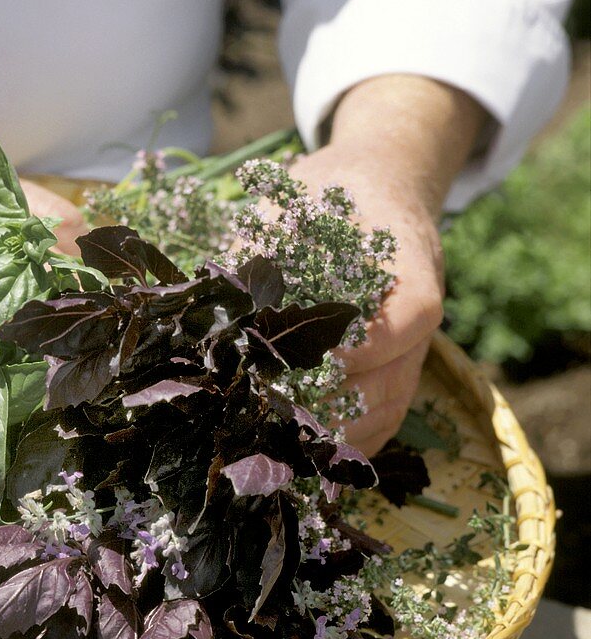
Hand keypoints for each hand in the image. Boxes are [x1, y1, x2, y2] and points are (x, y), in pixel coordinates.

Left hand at [287, 143, 445, 455]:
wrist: (376, 187)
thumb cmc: (329, 190)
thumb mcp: (298, 196)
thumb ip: (267, 242)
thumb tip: (218, 295)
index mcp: (409, 260)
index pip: (410, 315)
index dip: (367, 347)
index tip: (315, 361)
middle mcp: (420, 312)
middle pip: (397, 376)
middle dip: (334, 402)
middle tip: (273, 413)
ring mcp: (414, 346)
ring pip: (391, 406)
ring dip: (338, 431)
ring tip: (281, 442)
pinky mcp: (398, 368)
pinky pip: (386, 418)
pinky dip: (350, 441)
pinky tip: (304, 451)